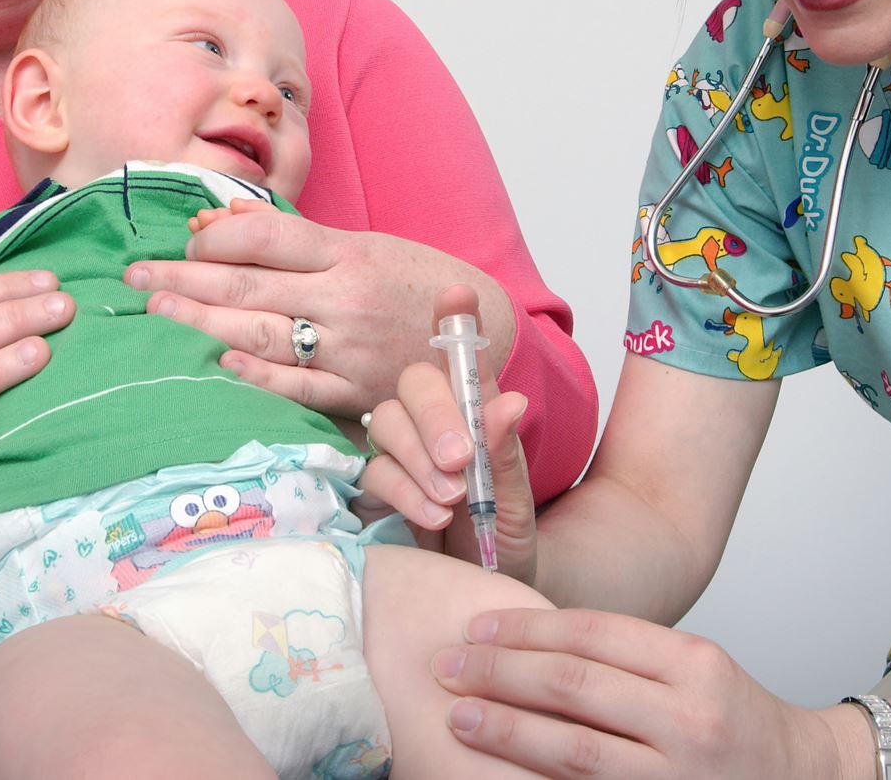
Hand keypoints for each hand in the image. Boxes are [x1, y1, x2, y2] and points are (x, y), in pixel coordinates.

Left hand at [127, 200, 516, 416]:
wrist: (489, 337)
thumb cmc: (418, 284)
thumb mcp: (368, 245)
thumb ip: (299, 241)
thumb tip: (221, 222)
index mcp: (349, 253)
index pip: (265, 237)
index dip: (215, 239)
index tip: (185, 243)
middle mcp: (344, 299)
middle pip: (246, 286)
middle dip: (181, 280)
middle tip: (134, 278)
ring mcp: (348, 349)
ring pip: (258, 335)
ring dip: (198, 324)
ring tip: (156, 312)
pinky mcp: (354, 393)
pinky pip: (294, 386)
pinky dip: (253, 375)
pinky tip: (216, 363)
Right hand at [359, 285, 536, 579]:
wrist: (486, 597)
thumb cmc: (504, 542)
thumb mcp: (517, 501)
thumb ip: (506, 453)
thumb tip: (508, 401)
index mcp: (471, 412)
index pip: (459, 356)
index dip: (453, 319)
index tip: (456, 293)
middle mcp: (433, 424)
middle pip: (412, 384)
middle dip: (435, 415)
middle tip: (461, 458)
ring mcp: (400, 455)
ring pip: (387, 423)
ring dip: (419, 457)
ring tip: (453, 496)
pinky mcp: (375, 491)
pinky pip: (374, 472)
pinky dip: (404, 490)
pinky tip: (432, 513)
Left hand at [432, 608, 839, 776]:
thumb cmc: (736, 721)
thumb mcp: (697, 668)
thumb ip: (628, 655)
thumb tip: (530, 640)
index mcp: (695, 664)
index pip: (594, 633)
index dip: (526, 628)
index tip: (477, 626)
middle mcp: (688, 719)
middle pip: (575, 686)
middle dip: (501, 674)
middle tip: (448, 666)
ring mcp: (676, 775)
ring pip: (573, 750)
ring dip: (506, 731)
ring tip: (459, 716)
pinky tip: (499, 773)